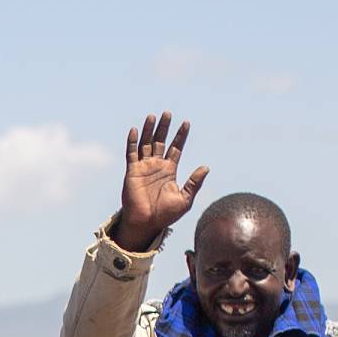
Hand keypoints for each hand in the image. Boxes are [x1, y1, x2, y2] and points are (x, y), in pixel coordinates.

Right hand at [113, 111, 207, 252]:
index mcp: (169, 170)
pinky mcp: (132, 171)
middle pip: (161, 141)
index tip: (186, 123)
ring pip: (146, 143)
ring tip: (153, 116)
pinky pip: (131, 153)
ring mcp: (143, 167)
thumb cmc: (166, 214)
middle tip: (168, 113)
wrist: (147, 223)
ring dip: (149, 130)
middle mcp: (156, 166)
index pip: (176, 148)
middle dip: (165, 127)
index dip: (181, 136)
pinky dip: (132, 141)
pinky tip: (134, 130)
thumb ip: (194, 182)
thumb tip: (206, 167)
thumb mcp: (185, 198)